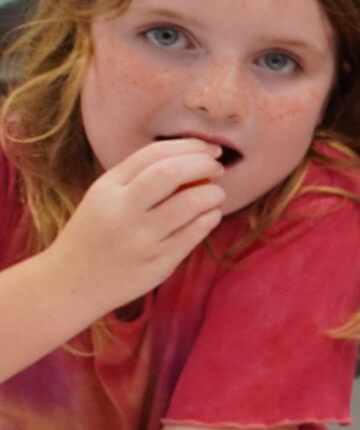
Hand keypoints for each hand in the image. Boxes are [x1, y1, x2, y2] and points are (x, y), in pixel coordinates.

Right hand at [49, 139, 227, 313]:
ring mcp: (139, 240)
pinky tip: (211, 215)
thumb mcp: (104, 198)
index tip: (210, 150)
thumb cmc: (97, 234)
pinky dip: (210, 219)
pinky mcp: (157, 264)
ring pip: (189, 204)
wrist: (71, 283)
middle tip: (218, 167)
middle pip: (169, 174)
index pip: (152, 155)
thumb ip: (139, 178)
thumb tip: (192, 157)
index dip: (189, 147)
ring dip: (213, 194)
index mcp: (106, 190)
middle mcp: (120, 212)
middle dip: (202, 164)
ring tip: (216, 195)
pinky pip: (193, 234)